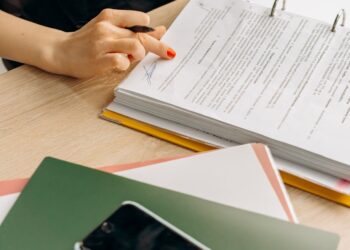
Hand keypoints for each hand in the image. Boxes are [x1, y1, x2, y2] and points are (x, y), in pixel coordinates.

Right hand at [51, 9, 175, 77]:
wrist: (60, 51)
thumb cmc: (89, 42)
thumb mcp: (108, 29)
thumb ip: (131, 29)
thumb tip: (160, 30)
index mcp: (110, 16)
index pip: (142, 19)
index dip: (152, 30)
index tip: (157, 37)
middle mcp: (107, 27)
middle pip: (142, 35)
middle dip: (159, 46)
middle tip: (170, 54)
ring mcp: (102, 43)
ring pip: (136, 46)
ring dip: (139, 55)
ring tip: (130, 58)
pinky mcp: (99, 60)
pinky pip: (122, 63)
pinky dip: (125, 66)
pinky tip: (117, 64)